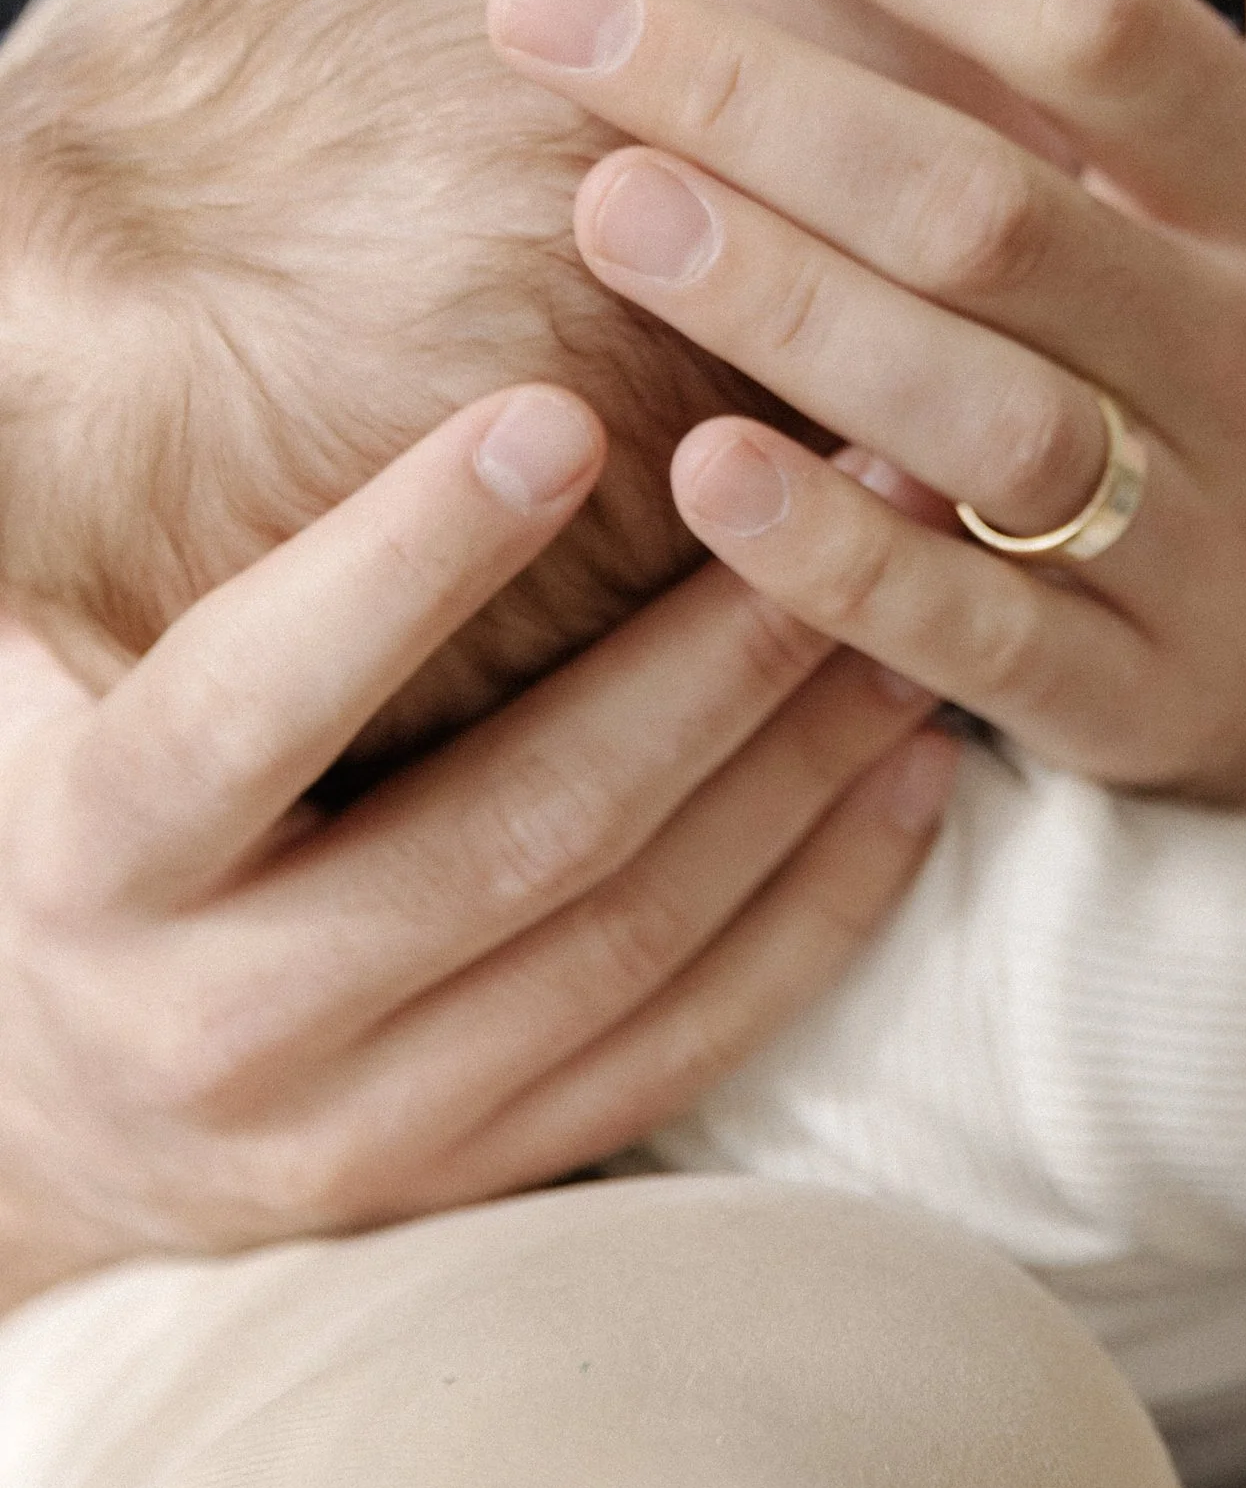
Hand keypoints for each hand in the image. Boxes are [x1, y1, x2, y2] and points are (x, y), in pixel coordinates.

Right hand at [0, 387, 953, 1308]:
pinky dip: (821, 908)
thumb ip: (128, 540)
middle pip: (518, 831)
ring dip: (800, 764)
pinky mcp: (481, 1183)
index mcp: (92, 864)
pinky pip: (688, 1048)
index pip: (248, 704)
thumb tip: (183, 304)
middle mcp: (218, 1026)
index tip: (558, 411)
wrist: (39, 1123)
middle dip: (715, 648)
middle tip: (854, 475)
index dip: (405, 563)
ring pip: (633, 940)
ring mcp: (362, 1133)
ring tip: (913, 606)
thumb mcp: (46, 682)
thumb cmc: (66, 807)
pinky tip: (916, 771)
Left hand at [487, 0, 1245, 824]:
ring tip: (602, 203)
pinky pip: (980, 632)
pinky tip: (696, 471)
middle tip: (549, 1)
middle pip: (993, 209)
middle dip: (764, 100)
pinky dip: (841, 564)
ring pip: (979, 414)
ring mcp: (1201, 536)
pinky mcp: (1138, 697)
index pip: (1096, 22)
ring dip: (788, 310)